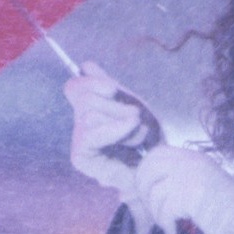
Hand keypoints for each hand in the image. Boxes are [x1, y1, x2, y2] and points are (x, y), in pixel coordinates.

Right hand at [63, 63, 156, 200]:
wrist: (158, 167)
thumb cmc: (148, 140)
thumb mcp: (130, 104)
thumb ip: (107, 85)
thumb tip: (86, 66)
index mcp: (91, 109)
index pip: (75, 87)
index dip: (91, 82)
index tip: (113, 89)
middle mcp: (81, 124)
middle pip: (83, 97)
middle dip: (115, 105)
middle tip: (136, 119)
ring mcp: (80, 141)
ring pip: (89, 114)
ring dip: (122, 121)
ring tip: (138, 134)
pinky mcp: (81, 156)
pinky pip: (89, 132)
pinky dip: (113, 129)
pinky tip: (130, 131)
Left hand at [135, 145, 233, 233]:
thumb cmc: (224, 209)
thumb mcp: (202, 182)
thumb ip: (179, 177)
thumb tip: (145, 184)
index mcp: (193, 157)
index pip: (156, 154)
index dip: (145, 172)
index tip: (146, 190)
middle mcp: (190, 162)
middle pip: (149, 168)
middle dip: (143, 189)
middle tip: (150, 208)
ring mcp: (190, 176)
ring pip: (154, 192)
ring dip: (156, 213)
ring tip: (166, 225)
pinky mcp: (189, 195)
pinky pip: (164, 210)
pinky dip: (165, 225)